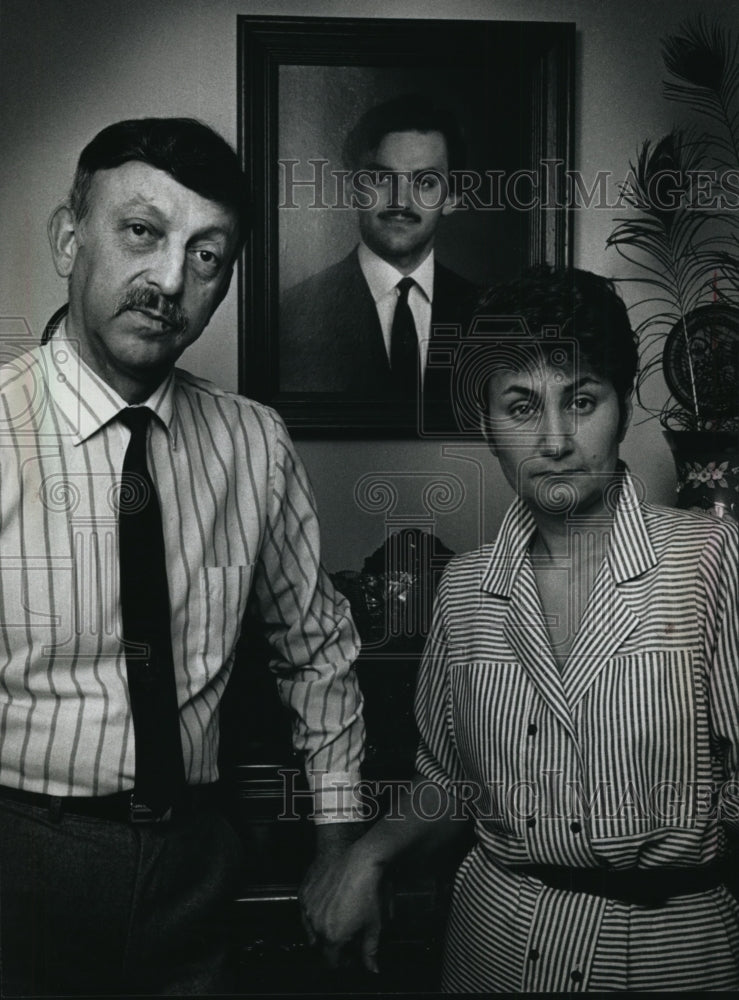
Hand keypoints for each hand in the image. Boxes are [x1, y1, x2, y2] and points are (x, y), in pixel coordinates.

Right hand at [299, 839, 384, 972]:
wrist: (358, 861)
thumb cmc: (368, 891)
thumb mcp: (374, 925)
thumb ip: (370, 951)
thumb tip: (372, 969)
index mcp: (332, 937)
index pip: (330, 962)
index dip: (341, 961)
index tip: (348, 955)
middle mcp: (315, 926)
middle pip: (320, 945)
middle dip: (331, 944)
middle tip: (345, 934)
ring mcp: (307, 909)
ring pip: (310, 928)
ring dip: (321, 928)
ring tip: (338, 917)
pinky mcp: (304, 893)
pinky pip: (306, 910)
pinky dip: (315, 911)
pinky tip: (329, 903)